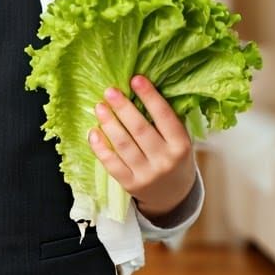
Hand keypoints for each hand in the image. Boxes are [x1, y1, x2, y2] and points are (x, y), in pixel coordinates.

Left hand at [87, 75, 195, 222]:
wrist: (173, 196)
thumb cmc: (173, 158)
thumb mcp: (180, 140)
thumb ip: (166, 120)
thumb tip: (142, 88)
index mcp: (181, 146)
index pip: (165, 117)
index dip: (150, 97)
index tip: (136, 79)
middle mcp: (165, 160)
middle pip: (140, 129)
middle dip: (123, 108)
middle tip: (110, 91)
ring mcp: (147, 174)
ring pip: (123, 145)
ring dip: (109, 123)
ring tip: (99, 107)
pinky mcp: (130, 184)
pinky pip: (111, 164)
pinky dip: (100, 147)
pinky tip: (93, 131)